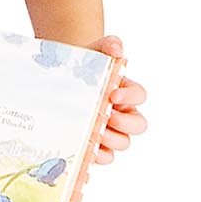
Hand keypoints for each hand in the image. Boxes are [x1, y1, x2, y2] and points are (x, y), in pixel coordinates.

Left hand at [90, 35, 145, 161]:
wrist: (60, 77)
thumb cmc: (83, 65)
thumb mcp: (95, 50)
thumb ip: (109, 45)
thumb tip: (117, 49)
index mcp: (127, 92)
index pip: (140, 96)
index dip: (131, 97)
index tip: (113, 94)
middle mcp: (123, 113)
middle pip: (138, 125)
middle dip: (125, 123)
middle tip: (106, 116)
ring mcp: (111, 131)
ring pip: (123, 143)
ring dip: (112, 140)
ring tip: (96, 133)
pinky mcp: (96, 145)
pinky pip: (105, 156)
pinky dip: (99, 156)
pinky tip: (87, 150)